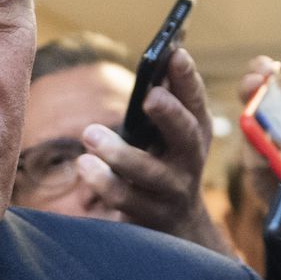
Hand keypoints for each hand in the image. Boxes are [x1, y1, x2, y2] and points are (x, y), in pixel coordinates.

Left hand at [75, 49, 232, 254]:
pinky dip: (103, 182)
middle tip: (148, 96)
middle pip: (186, 136)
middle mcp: (190, 160)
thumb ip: (170, 97)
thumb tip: (166, 52)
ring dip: (120, 153)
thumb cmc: (168, 161)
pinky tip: (84, 164)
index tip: (175, 53)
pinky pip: (125, 200)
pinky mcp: (150, 215)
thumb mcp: (173, 132)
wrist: (180, 226)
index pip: (196, 101)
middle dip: (170, 114)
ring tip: (89, 134)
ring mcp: (172, 190)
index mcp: (196, 130)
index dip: (188, 78)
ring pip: (150, 172)